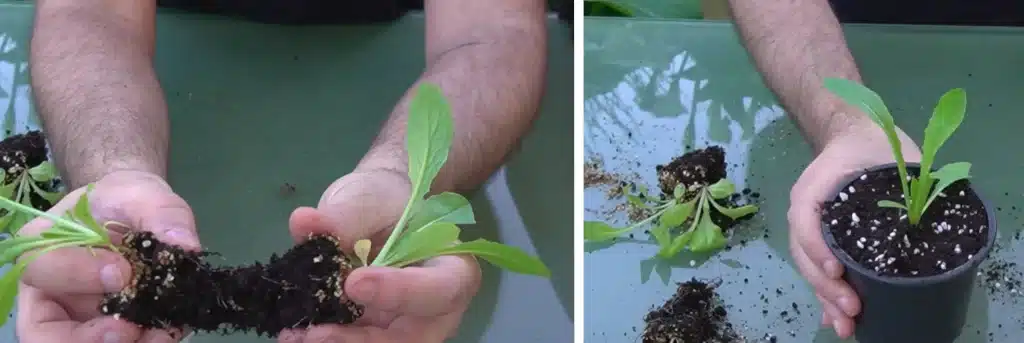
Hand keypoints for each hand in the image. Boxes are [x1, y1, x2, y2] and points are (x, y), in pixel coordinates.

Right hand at [16, 170, 199, 342]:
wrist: (139, 215)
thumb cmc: (126, 200)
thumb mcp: (144, 194)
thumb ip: (162, 213)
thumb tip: (185, 246)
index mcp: (43, 247)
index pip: (41, 269)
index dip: (77, 275)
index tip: (123, 272)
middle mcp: (50, 289)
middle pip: (44, 330)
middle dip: (86, 338)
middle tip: (131, 330)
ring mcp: (75, 314)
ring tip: (157, 335)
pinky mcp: (105, 327)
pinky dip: (142, 342)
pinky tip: (166, 332)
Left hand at [281, 168, 480, 342]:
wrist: (374, 212)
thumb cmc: (386, 201)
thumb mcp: (370, 198)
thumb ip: (344, 215)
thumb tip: (305, 223)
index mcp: (453, 270)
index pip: (440, 291)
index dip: (401, 293)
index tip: (355, 283)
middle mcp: (434, 310)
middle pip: (411, 338)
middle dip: (363, 340)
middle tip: (317, 332)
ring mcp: (401, 326)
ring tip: (294, 335)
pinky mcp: (370, 332)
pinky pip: (352, 341)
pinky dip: (323, 339)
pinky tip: (291, 333)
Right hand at [788, 121, 920, 337]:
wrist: (855, 137)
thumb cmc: (871, 143)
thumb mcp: (884, 152)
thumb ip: (902, 178)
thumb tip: (932, 213)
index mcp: (814, 191)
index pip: (805, 222)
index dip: (818, 248)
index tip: (838, 271)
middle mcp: (807, 213)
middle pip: (805, 255)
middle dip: (826, 286)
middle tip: (852, 309)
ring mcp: (813, 230)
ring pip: (811, 268)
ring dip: (826, 299)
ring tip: (844, 326)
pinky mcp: (827, 241)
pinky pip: (820, 270)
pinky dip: (826, 296)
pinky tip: (835, 320)